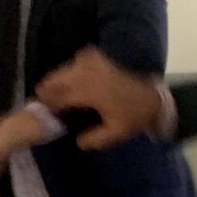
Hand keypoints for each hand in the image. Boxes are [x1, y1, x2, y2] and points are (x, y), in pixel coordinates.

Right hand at [37, 47, 162, 149]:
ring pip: (66, 68)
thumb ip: (93, 139)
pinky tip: (75, 76)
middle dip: (48, 89)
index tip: (42, 112)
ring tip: (55, 90)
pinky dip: (73, 67)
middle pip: (57, 79)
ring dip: (59, 78)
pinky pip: (78, 59)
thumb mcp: (115, 133)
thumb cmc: (134, 114)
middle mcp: (87, 73)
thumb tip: (77, 140)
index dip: (48, 106)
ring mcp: (94, 61)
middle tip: (43, 99)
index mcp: (88, 92)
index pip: (59, 98)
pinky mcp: (101, 56)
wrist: (155, 94)